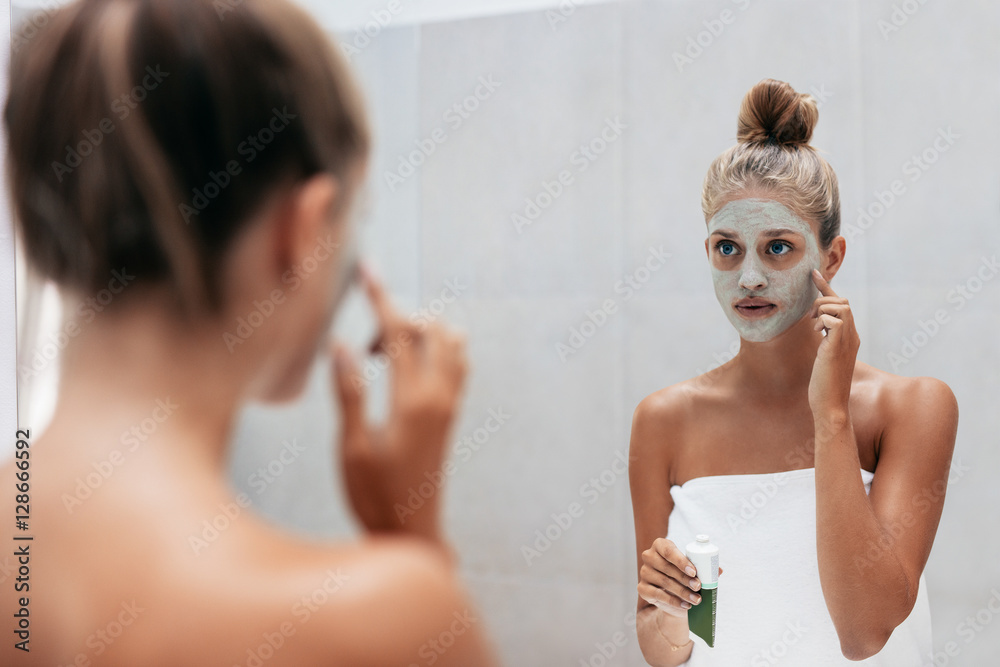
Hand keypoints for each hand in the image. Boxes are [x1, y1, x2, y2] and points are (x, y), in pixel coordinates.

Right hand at [331, 262, 467, 544]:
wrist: (412, 531)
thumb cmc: (376, 495)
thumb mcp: (353, 447)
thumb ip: (350, 393)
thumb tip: (341, 345)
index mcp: (414, 400)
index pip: (401, 333)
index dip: (381, 297)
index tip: (367, 270)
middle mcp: (440, 396)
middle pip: (431, 328)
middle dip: (398, 320)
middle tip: (365, 350)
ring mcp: (450, 404)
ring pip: (450, 343)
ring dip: (419, 334)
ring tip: (383, 359)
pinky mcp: (451, 414)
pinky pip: (456, 364)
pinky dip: (435, 350)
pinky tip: (404, 369)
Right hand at [639, 538, 723, 616]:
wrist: (671, 595)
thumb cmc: (683, 576)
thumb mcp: (692, 569)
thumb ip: (705, 567)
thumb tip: (718, 570)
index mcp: (660, 545)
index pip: (668, 550)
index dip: (681, 561)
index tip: (694, 572)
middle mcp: (649, 556)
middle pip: (667, 567)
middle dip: (685, 579)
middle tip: (698, 587)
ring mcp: (644, 572)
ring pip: (664, 582)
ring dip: (682, 592)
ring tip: (696, 599)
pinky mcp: (642, 588)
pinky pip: (657, 595)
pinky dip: (673, 601)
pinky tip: (685, 605)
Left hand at [808, 269, 859, 417]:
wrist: (830, 405)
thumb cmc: (825, 384)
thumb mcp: (825, 356)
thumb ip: (826, 339)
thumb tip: (817, 327)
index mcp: (850, 337)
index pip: (842, 305)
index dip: (826, 287)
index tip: (814, 273)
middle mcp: (852, 336)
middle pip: (843, 301)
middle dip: (822, 300)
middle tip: (810, 319)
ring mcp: (847, 342)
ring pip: (840, 306)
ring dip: (821, 310)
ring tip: (814, 329)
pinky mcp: (836, 348)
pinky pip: (833, 320)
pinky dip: (821, 321)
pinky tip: (816, 335)